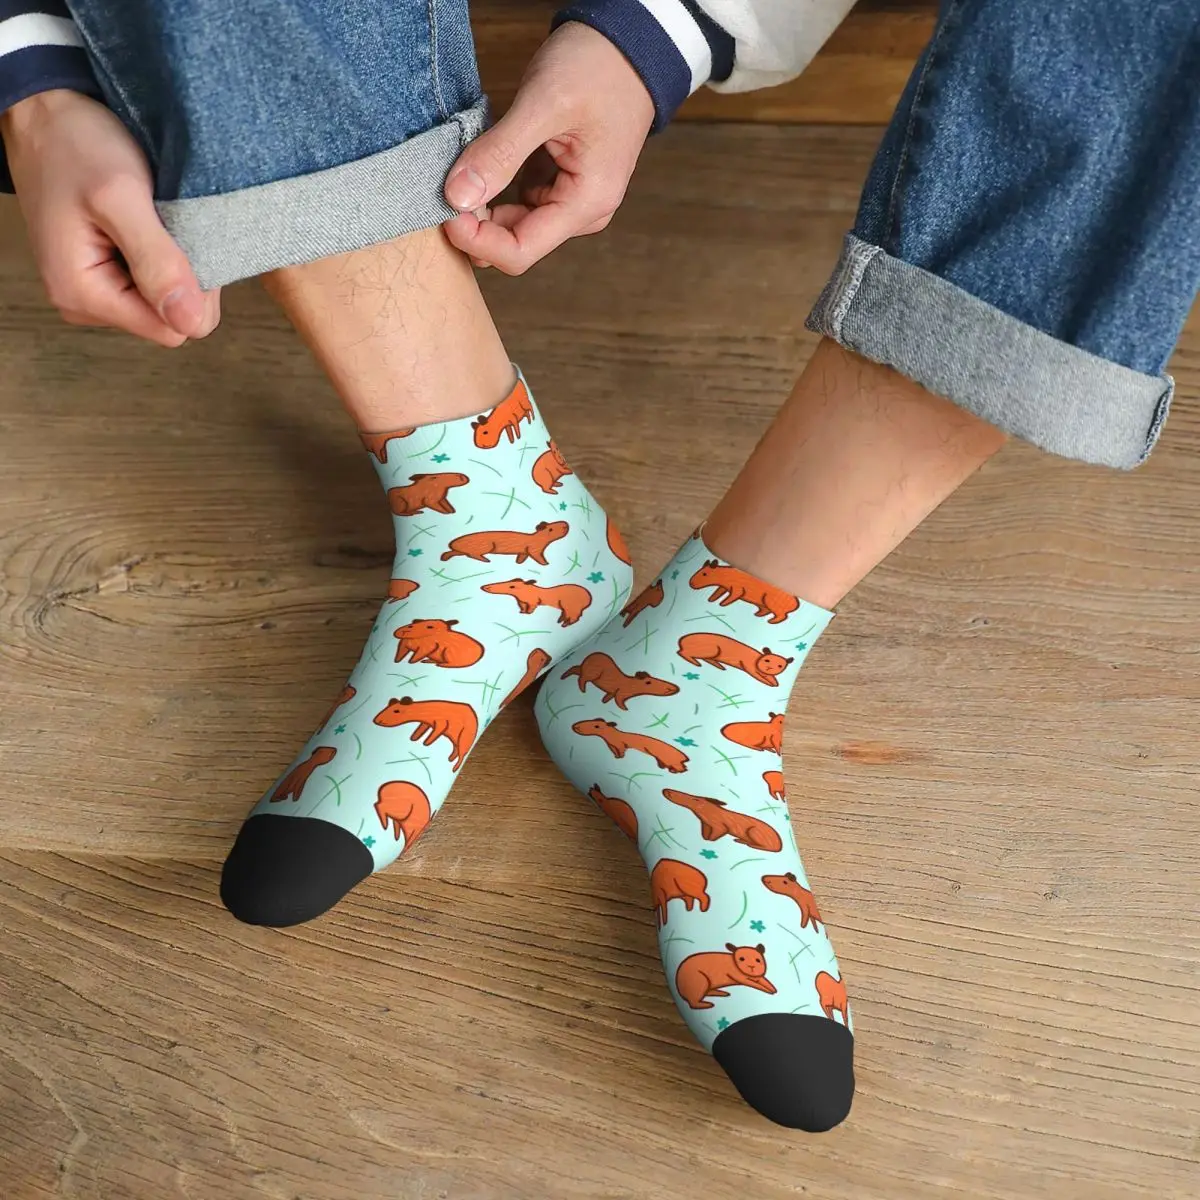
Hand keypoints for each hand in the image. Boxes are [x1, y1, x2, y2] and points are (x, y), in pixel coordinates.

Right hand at [1, 89, 219, 345]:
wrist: (45, 111)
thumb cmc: (74, 143)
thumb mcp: (120, 197)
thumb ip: (156, 262)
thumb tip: (190, 323)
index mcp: (83, 295)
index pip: (171, 330)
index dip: (192, 291)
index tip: (184, 240)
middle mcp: (87, 303)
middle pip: (170, 318)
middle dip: (184, 276)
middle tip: (170, 223)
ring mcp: (97, 289)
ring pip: (167, 300)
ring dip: (175, 261)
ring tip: (157, 218)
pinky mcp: (107, 272)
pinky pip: (155, 280)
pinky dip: (165, 252)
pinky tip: (152, 221)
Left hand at [443, 22, 653, 274]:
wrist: (629, 44)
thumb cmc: (599, 68)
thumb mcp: (544, 105)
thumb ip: (500, 153)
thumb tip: (457, 197)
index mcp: (586, 203)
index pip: (520, 251)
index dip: (477, 240)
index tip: (445, 210)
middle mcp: (583, 212)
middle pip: (515, 243)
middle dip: (476, 225)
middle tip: (443, 187)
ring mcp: (572, 199)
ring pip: (514, 225)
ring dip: (483, 208)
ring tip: (461, 171)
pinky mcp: (560, 184)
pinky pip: (519, 203)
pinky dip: (495, 189)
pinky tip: (482, 164)